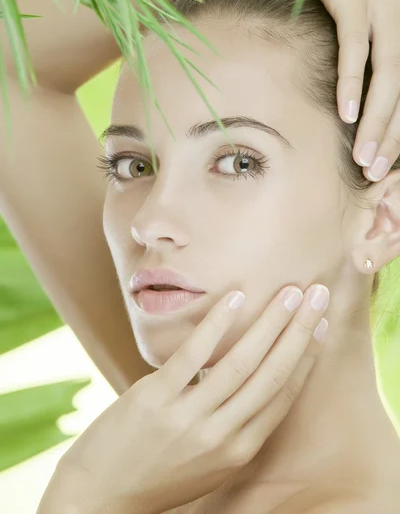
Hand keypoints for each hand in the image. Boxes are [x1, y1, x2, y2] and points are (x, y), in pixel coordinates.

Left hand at [40, 284, 328, 513]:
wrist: (100, 496)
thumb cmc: (159, 473)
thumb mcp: (209, 462)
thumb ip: (233, 425)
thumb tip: (249, 375)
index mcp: (239, 452)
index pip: (283, 395)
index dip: (306, 357)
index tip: (320, 326)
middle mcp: (221, 437)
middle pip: (272, 374)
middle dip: (299, 330)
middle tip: (317, 295)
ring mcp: (188, 418)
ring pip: (241, 362)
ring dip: (271, 322)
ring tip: (289, 291)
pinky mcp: (155, 399)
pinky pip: (194, 355)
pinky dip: (217, 323)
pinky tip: (235, 298)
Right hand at [286, 0, 399, 181]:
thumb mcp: (364, 16)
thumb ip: (373, 50)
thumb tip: (363, 97)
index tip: (387, 161)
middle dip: (392, 133)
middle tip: (376, 170)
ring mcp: (384, 1)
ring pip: (388, 73)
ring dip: (376, 120)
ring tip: (364, 156)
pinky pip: (356, 46)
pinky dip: (352, 81)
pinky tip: (347, 113)